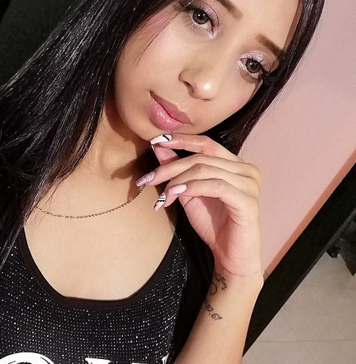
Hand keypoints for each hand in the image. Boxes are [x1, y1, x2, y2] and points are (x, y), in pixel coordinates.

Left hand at [139, 134, 262, 278]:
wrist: (231, 257)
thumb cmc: (213, 224)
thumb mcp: (189, 192)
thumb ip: (178, 169)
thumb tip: (158, 145)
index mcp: (236, 163)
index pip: (206, 144)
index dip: (181, 140)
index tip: (156, 140)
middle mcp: (246, 169)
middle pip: (201, 158)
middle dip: (171, 167)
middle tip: (148, 178)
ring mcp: (249, 184)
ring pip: (206, 170)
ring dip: (178, 180)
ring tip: (162, 194)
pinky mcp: (248, 201)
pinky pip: (216, 186)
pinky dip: (192, 187)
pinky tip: (176, 195)